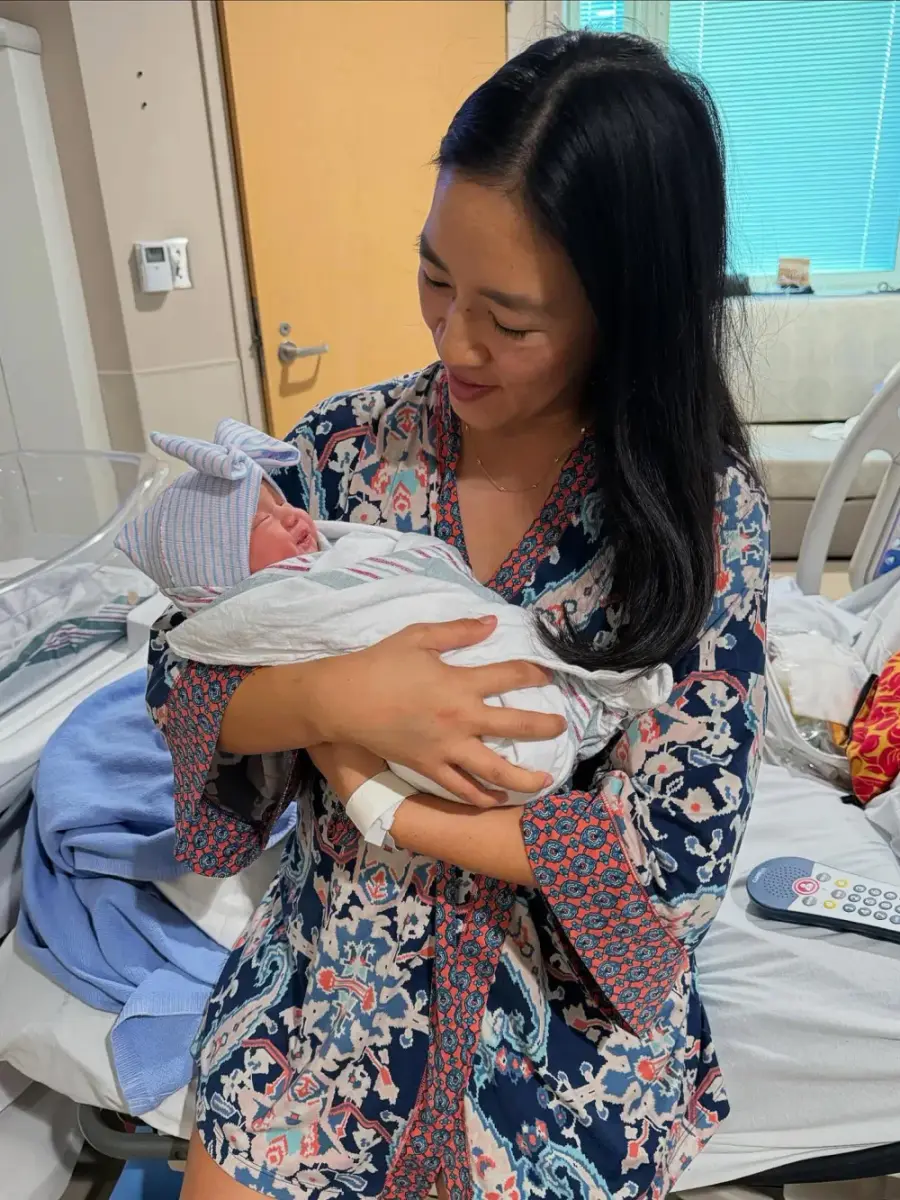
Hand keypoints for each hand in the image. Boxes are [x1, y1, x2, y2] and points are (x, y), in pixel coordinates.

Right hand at [312, 617, 565, 805]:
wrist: (343, 700)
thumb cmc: (380, 664)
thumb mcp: (419, 638)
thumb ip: (459, 631)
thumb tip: (493, 623)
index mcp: (460, 683)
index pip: (510, 676)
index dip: (534, 674)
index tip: (548, 675)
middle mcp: (460, 719)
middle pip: (514, 726)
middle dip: (543, 727)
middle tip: (561, 727)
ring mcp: (446, 748)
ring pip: (493, 770)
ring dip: (522, 777)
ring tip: (543, 782)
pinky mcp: (428, 767)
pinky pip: (460, 788)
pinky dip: (480, 797)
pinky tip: (496, 801)